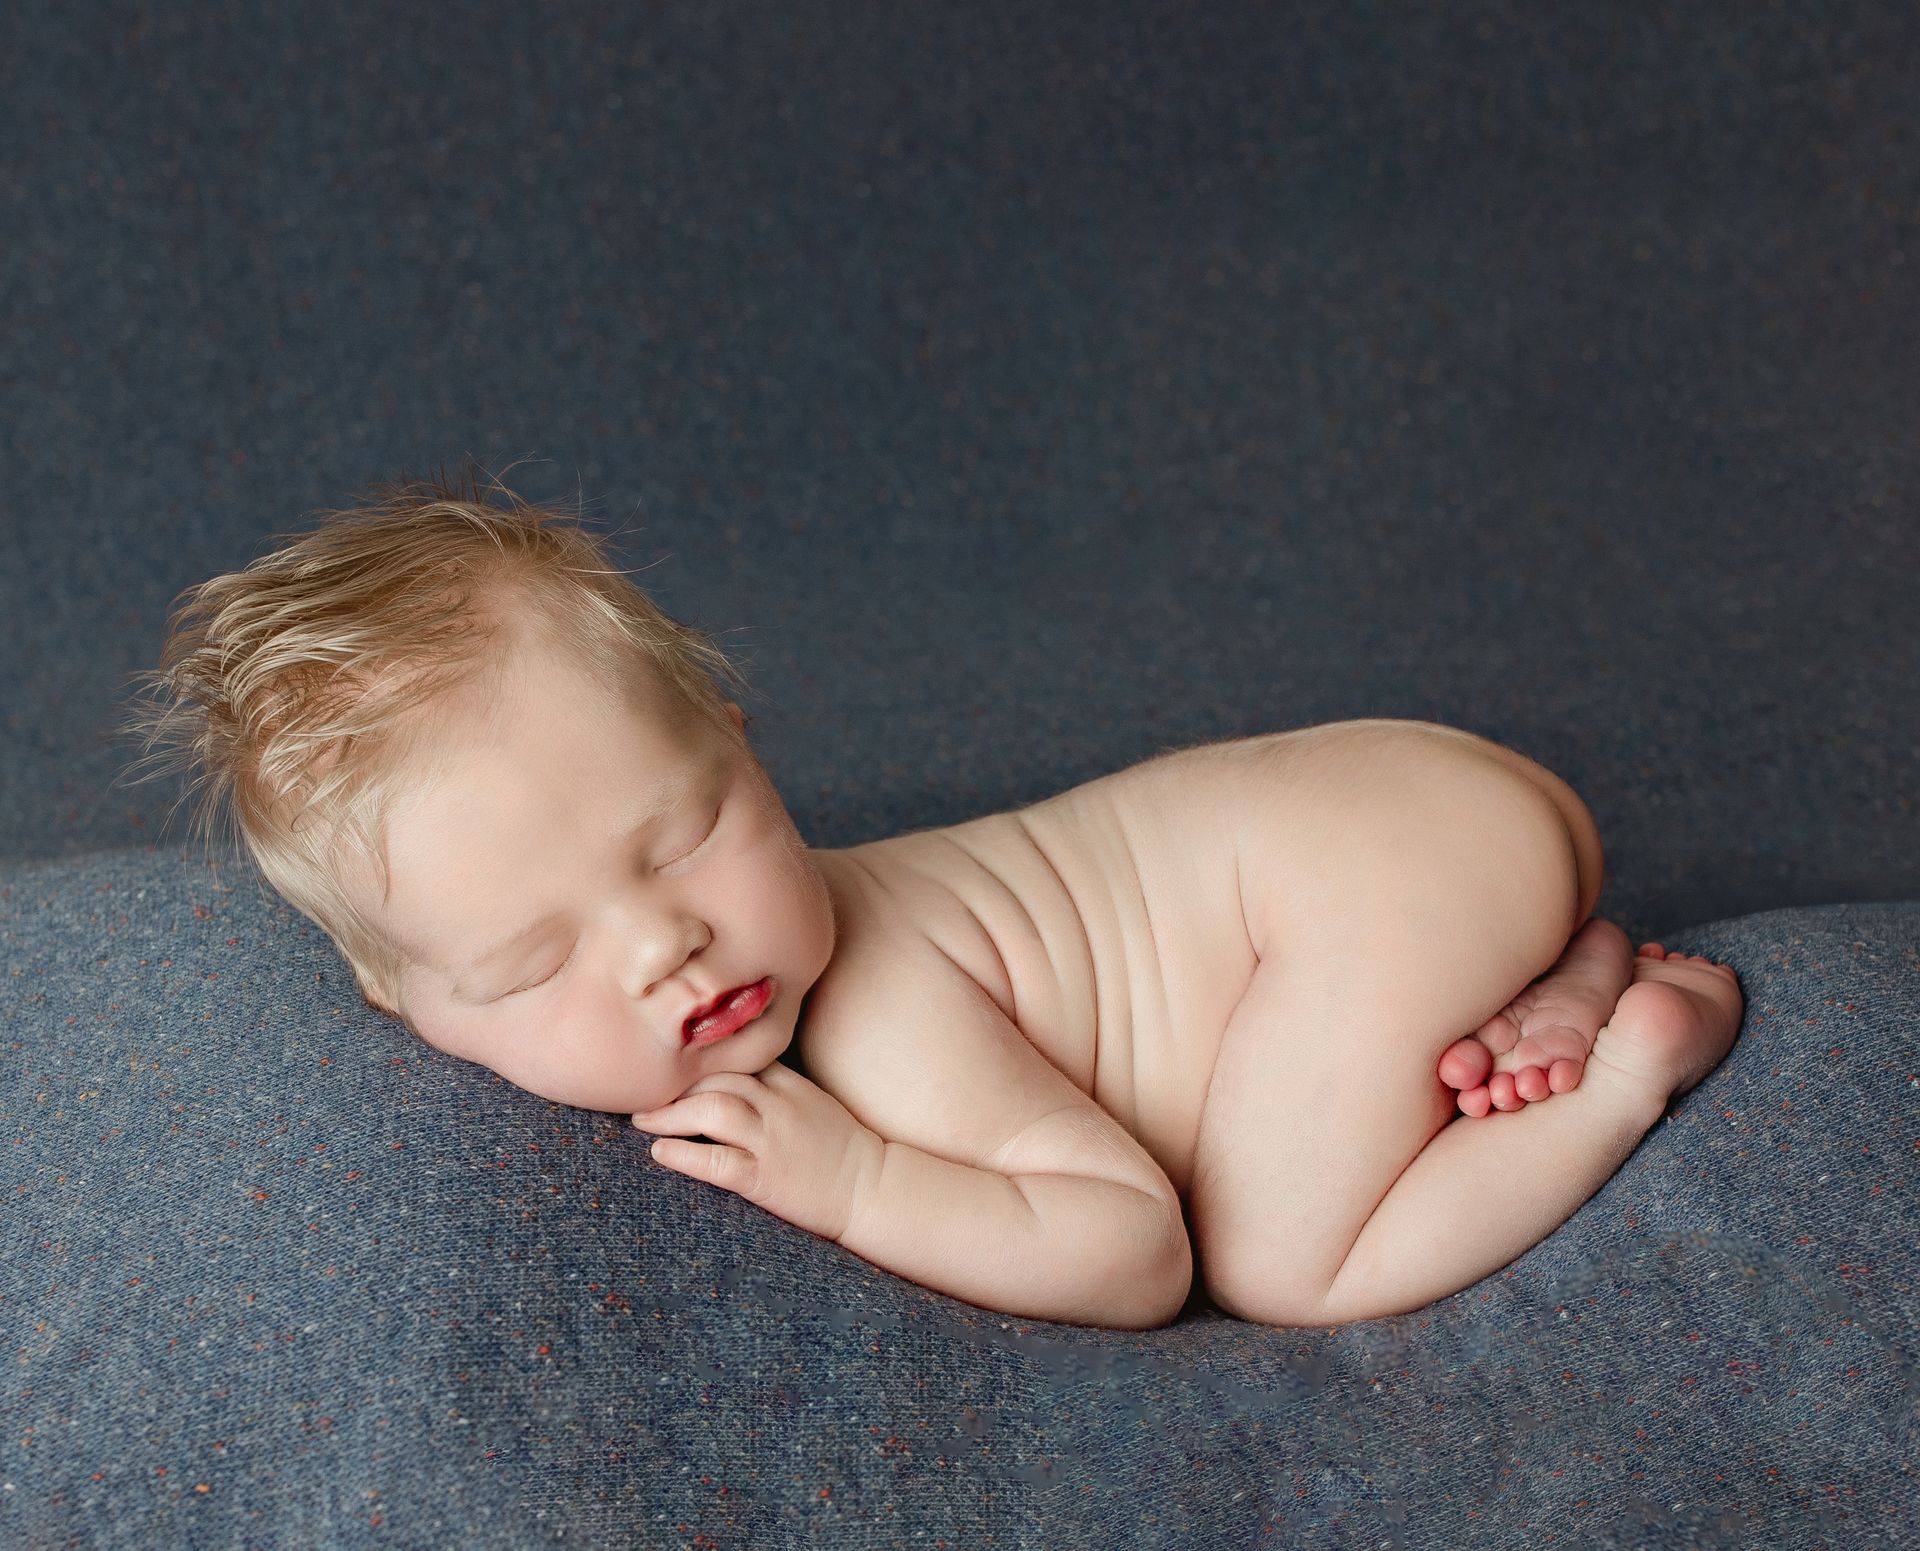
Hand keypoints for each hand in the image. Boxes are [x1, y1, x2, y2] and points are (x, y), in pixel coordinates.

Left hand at [633, 1062, 885, 1243]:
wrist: (873, 1190)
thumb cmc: (843, 1150)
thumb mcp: (814, 1103)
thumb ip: (779, 1085)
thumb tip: (736, 1079)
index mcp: (791, 1084)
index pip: (738, 1057)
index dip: (700, 1058)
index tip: (670, 1064)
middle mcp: (780, 1106)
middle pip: (718, 1076)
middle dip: (676, 1082)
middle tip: (643, 1091)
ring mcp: (773, 1141)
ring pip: (713, 1110)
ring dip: (671, 1113)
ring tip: (642, 1119)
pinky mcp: (766, 1178)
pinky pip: (718, 1161)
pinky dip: (684, 1155)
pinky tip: (660, 1153)